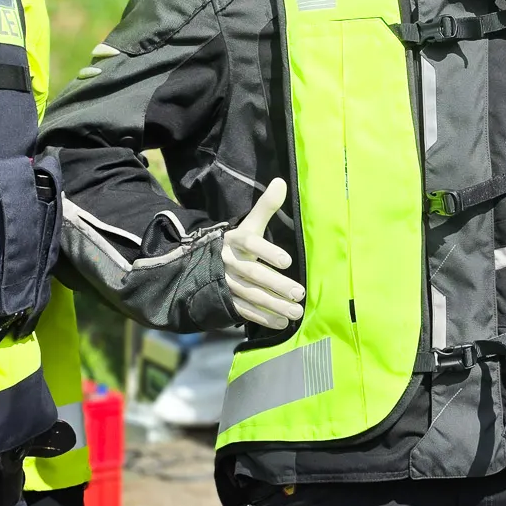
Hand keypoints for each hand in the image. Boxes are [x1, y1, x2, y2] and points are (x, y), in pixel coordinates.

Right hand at [223, 178, 304, 329]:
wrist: (205, 262)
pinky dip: (262, 318)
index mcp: (235, 240)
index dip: (268, 251)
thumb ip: (266, 206)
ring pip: (250, 294)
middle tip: (299, 293)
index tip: (288, 260)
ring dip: (274, 305)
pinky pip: (243, 310)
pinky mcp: (225, 299)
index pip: (251, 243)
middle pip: (253, 273)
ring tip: (296, 312)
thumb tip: (281, 182)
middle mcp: (228, 261)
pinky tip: (281, 323)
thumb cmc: (238, 242)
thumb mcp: (249, 223)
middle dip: (276, 284)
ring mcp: (225, 282)